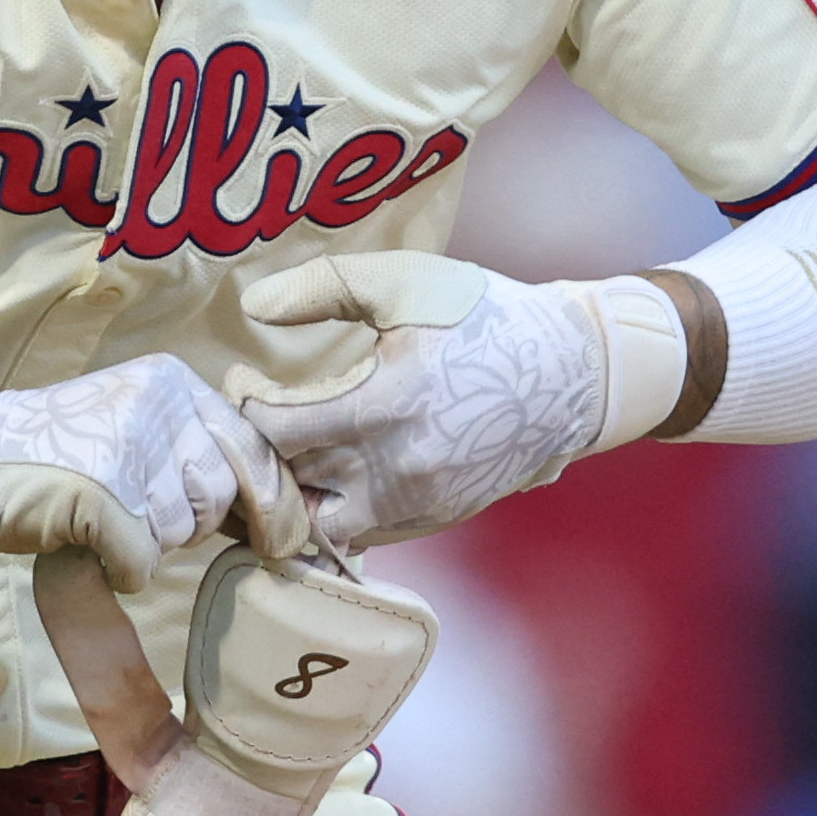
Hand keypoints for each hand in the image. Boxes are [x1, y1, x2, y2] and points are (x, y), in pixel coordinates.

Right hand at [0, 355, 296, 589]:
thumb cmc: (58, 451)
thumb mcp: (135, 424)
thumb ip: (196, 452)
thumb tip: (277, 513)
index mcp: (170, 381)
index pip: (250, 446)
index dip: (272, 501)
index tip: (283, 541)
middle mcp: (155, 405)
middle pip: (218, 495)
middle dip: (187, 521)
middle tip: (136, 513)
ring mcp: (125, 450)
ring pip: (180, 533)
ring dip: (147, 543)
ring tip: (101, 516)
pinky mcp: (99, 498)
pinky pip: (141, 563)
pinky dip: (119, 570)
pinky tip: (90, 547)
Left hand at [233, 255, 649, 546]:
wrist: (572, 375)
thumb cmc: (485, 317)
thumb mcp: (405, 282)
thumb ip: (322, 288)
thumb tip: (252, 309)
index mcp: (382, 407)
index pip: (274, 432)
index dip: (243, 407)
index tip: (244, 380)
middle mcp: (395, 470)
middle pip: (288, 482)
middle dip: (259, 453)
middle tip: (252, 419)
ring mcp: (416, 504)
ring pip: (319, 525)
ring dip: (293, 494)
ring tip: (286, 454)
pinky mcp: (434, 519)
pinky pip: (361, 532)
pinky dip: (336, 507)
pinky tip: (332, 470)